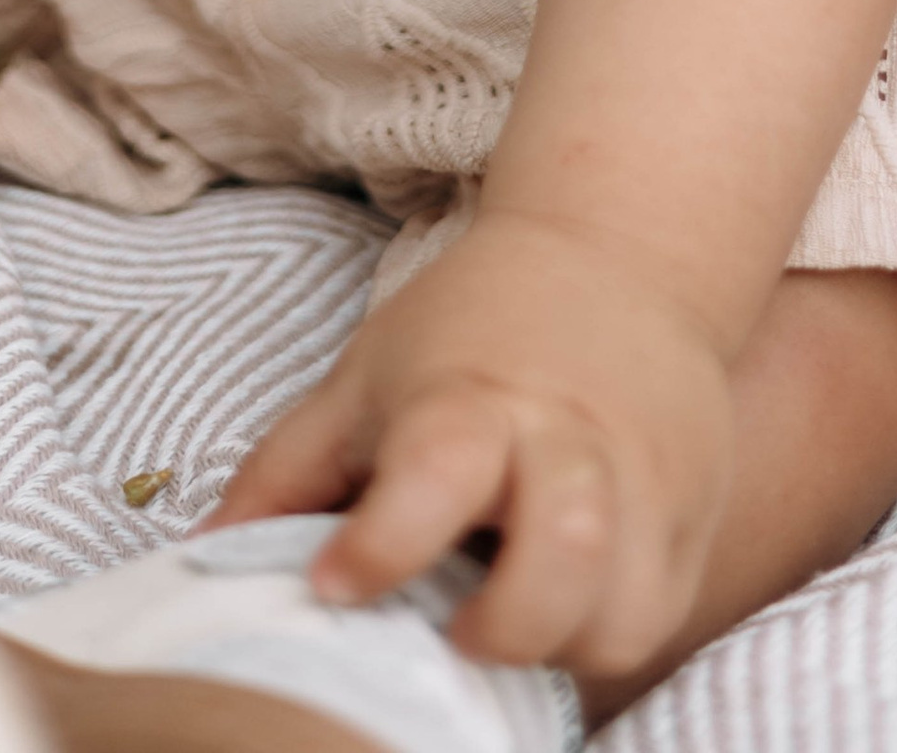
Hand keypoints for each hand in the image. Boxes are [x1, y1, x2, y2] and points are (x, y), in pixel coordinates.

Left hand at [206, 212, 736, 678]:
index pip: (439, 469)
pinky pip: (663, 610)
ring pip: (626, 608)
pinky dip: (607, 631)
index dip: (382, 543)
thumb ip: (286, 472)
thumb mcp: (366, 377)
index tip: (331, 583)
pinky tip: (563, 604)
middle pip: (564, 553)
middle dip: (504, 626)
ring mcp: (646, 476)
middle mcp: (569, 436)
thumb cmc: (470, 328)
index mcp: (472, 394)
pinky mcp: (694, 509)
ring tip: (510, 613)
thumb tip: (202, 559)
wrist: (618, 254)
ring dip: (561, 643)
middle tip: (453, 624)